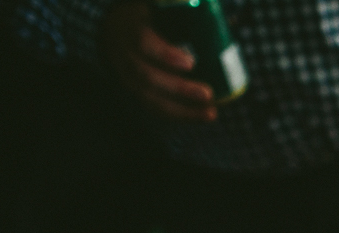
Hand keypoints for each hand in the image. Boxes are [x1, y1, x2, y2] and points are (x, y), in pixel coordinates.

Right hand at [100, 0, 216, 121]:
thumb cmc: (149, 17)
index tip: (190, 62)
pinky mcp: (135, 91)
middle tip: (208, 93)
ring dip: (183, 109)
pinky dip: (179, 115)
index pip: (143, 42)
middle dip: (180, 88)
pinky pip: (155, 108)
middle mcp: (125, 54)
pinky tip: (201, 116)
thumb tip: (222, 13)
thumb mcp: (157, 7)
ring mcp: (126, 76)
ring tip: (210, 112)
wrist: (116, 29)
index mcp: (131, 28)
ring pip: (151, 98)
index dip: (165, 55)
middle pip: (148, 76)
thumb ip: (179, 8)